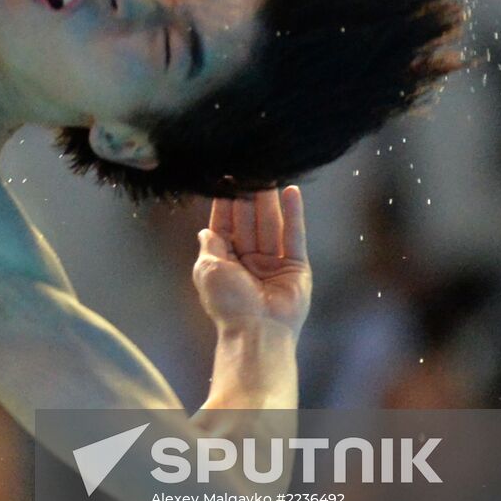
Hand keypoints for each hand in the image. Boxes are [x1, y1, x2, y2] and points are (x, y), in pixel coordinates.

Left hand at [193, 187, 311, 338]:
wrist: (257, 330)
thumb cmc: (228, 302)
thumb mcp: (208, 269)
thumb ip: (210, 246)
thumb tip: (205, 229)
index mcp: (225, 262)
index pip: (225, 226)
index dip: (226, 204)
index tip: (227, 180)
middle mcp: (249, 260)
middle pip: (249, 222)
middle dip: (249, 198)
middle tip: (251, 171)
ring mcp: (273, 262)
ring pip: (270, 225)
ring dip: (269, 201)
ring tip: (270, 174)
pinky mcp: (296, 266)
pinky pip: (294, 235)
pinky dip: (294, 214)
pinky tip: (291, 192)